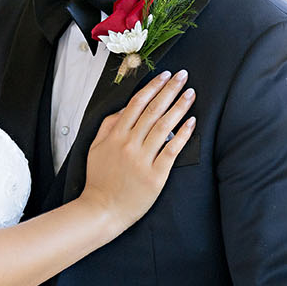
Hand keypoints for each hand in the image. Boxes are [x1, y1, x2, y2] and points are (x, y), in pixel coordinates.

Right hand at [81, 70, 195, 226]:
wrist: (102, 210)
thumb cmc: (99, 180)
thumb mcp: (95, 148)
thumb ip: (108, 126)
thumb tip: (124, 109)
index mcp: (115, 136)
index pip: (137, 104)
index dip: (152, 87)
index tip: (164, 75)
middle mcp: (130, 144)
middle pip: (153, 110)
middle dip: (170, 89)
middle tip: (183, 75)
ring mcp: (143, 159)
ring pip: (164, 126)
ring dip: (179, 106)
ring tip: (190, 93)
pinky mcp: (156, 175)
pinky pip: (172, 150)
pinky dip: (183, 134)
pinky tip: (192, 122)